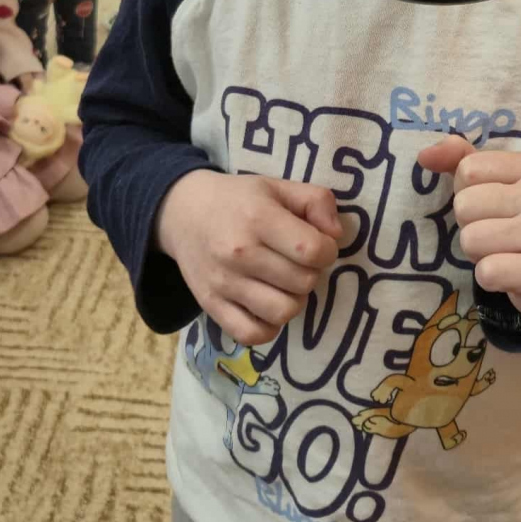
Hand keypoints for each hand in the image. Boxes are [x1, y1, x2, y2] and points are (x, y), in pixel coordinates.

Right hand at [156, 169, 341, 346]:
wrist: (184, 213)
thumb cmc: (238, 200)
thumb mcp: (278, 187)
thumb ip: (316, 201)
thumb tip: (336, 235)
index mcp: (259, 218)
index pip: (313, 250)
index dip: (327, 250)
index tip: (317, 245)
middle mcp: (239, 253)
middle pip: (303, 283)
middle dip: (310, 273)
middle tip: (296, 262)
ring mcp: (224, 283)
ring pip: (283, 312)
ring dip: (293, 299)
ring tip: (283, 283)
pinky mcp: (211, 306)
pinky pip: (252, 334)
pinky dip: (268, 326)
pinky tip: (267, 306)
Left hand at [419, 137, 520, 320]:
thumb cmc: (514, 222)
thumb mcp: (492, 183)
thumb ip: (459, 160)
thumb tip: (424, 156)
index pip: (467, 169)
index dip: (468, 192)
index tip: (494, 206)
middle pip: (464, 205)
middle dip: (471, 225)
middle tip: (499, 235)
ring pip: (471, 239)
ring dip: (479, 253)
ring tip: (504, 253)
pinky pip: (486, 271)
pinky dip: (490, 278)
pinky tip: (511, 273)